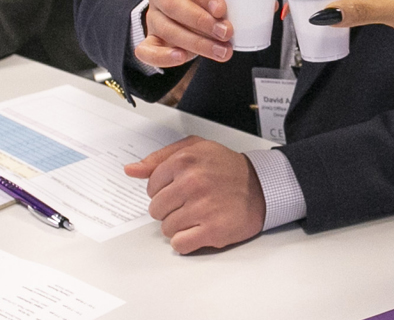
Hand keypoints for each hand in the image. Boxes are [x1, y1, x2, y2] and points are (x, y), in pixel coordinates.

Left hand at [123, 137, 264, 253]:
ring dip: (179, 225)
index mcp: (185, 160)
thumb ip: (159, 158)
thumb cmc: (227, 168)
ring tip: (197, 215)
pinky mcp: (212, 230)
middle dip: (170, 209)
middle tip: (190, 203)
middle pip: (156, 209)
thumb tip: (131, 170)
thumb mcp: (195, 148)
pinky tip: (199, 230)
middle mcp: (192, 182)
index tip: (179, 189)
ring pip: (166, 228)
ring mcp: (202, 207)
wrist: (262, 187)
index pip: (151, 186)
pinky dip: (186, 241)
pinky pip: (180, 244)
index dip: (164, 190)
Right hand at [134, 0, 230, 67]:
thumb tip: (269, 7)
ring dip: (196, 43)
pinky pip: (147, 50)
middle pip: (173, 4)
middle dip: (202, 21)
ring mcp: (152, 14)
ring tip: (222, 51)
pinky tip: (182, 57)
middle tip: (226, 32)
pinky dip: (163, 56)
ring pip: (166, 28)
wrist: (184, 3)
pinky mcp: (150, 37)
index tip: (222, 10)